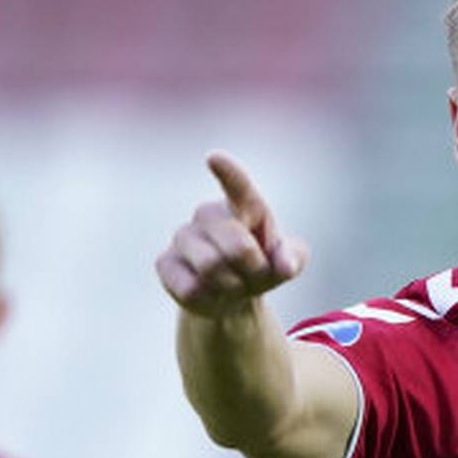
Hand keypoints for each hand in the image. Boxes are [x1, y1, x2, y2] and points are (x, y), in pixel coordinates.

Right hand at [156, 153, 311, 317]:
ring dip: (232, 285)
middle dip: (254, 269)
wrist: (232, 295)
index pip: (237, 186)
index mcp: (241, 206)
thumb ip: (293, 258)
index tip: (213, 158)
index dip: (227, 172)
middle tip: (256, 276)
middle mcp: (208, 214)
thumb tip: (284, 265)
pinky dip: (209, 299)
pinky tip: (210, 293)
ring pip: (211, 267)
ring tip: (233, 284)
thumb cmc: (261, 267)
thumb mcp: (286, 263)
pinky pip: (190, 287)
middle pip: (237, 245)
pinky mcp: (164, 263)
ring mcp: (183, 236)